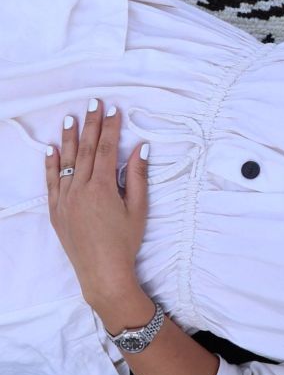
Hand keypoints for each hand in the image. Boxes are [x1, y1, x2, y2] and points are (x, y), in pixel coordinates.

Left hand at [45, 98, 149, 306]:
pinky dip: (50, 163)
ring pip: (66, 161)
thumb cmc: (125, 242)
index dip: (110, 128)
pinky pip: (51, 181)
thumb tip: (141, 149)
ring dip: (69, 138)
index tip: (113, 110)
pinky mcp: (56, 210)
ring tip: (71, 118)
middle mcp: (79, 189)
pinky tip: (52, 148)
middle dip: (90, 124)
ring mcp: (64, 199)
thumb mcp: (138, 209)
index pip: (106, 149)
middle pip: (86, 150)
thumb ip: (138, 177)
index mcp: (102, 188)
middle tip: (93, 103)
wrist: (102, 272)